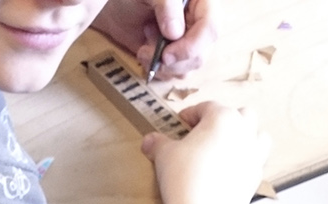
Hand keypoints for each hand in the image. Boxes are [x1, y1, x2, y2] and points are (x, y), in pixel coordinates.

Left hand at [93, 0, 218, 78]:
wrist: (117, 9)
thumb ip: (166, 6)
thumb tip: (175, 33)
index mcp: (201, 1)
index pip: (210, 27)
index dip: (192, 46)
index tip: (167, 55)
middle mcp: (199, 21)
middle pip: (201, 54)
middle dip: (173, 61)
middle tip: (149, 52)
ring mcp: (189, 40)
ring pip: (188, 68)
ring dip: (163, 66)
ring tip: (144, 47)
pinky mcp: (177, 55)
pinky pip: (175, 73)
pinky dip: (158, 70)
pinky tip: (145, 53)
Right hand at [144, 101, 269, 203]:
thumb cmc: (184, 178)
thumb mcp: (165, 156)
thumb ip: (158, 144)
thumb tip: (149, 141)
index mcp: (222, 118)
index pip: (206, 107)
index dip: (191, 114)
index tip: (181, 124)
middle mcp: (243, 132)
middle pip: (240, 114)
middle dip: (224, 119)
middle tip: (207, 133)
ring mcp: (253, 156)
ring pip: (258, 136)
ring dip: (245, 137)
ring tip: (228, 147)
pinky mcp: (255, 179)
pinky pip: (255, 164)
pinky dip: (245, 163)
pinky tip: (230, 172)